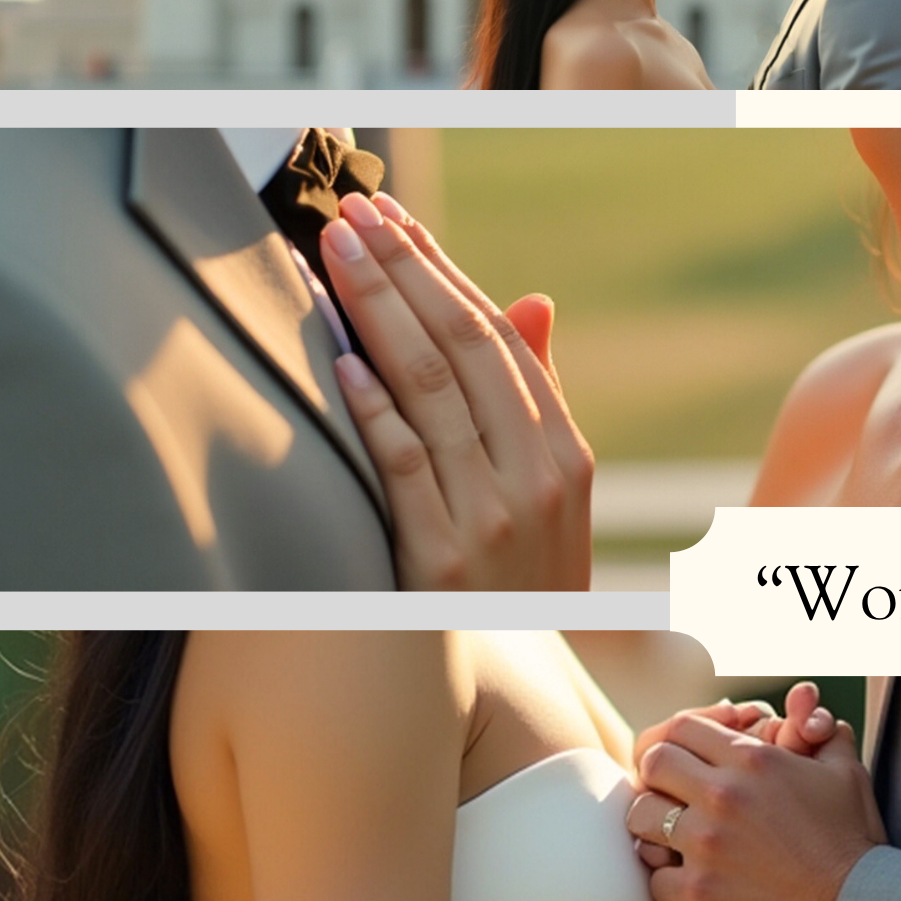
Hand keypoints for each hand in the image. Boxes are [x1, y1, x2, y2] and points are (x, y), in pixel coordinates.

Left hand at [317, 191, 592, 589]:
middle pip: (464, 347)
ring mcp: (492, 519)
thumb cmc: (521, 577)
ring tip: (334, 256)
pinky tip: (343, 359)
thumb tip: (530, 301)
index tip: (395, 221)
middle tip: (351, 216)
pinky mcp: (441, 561)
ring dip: (377, 312)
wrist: (515, 683)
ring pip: (430, 391)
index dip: (444, 272)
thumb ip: (534, 398)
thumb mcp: (549, 494)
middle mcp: (537, 477)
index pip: (500, 338)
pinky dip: (374, 408)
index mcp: (566, 453)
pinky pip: (406, 467)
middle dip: (403, 271)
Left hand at [632, 683, 844, 871]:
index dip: (679, 742)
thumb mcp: (846, 775)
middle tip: (672, 797)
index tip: (686, 763)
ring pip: (642, 818)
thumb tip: (808, 707)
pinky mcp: (697, 896)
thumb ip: (822, 734)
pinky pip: (656, 879)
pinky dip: (671, 883)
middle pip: (654, 763)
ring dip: (654, 828)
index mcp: (753, 760)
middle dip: (659, 777)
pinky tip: (694, 886)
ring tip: (674, 842)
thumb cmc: (853, 846)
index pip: (684, 728)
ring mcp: (705, 847)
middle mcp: (723, 796)